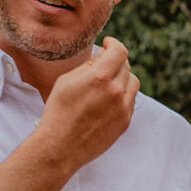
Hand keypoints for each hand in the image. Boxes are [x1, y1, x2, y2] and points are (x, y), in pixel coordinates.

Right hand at [37, 37, 139, 172]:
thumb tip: (103, 56)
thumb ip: (88, 65)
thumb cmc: (58, 111)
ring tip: (107, 80)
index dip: (114, 44)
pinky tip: (107, 98)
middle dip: (115, 61)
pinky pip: (130, 100)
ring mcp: (123, 108)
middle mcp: (115, 92)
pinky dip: (122, 94)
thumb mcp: (66, 81)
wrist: (60, 146)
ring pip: (133, 82)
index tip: (108, 44)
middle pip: (126, 66)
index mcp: (100, 78)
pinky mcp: (125, 121)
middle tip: (103, 62)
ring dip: (122, 77)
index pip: (119, 51)